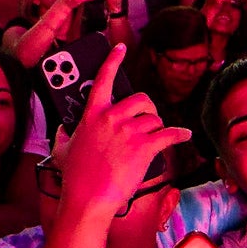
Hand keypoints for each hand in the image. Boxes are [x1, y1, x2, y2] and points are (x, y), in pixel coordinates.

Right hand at [52, 44, 193, 216]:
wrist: (88, 199)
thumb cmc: (74, 177)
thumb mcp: (62, 150)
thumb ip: (63, 134)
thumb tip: (62, 128)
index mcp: (91, 114)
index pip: (103, 79)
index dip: (112, 60)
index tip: (120, 48)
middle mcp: (112, 117)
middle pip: (140, 99)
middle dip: (147, 109)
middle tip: (147, 120)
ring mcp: (129, 131)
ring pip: (155, 119)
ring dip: (157, 128)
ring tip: (154, 138)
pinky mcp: (145, 146)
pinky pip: (170, 134)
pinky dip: (180, 135)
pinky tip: (185, 135)